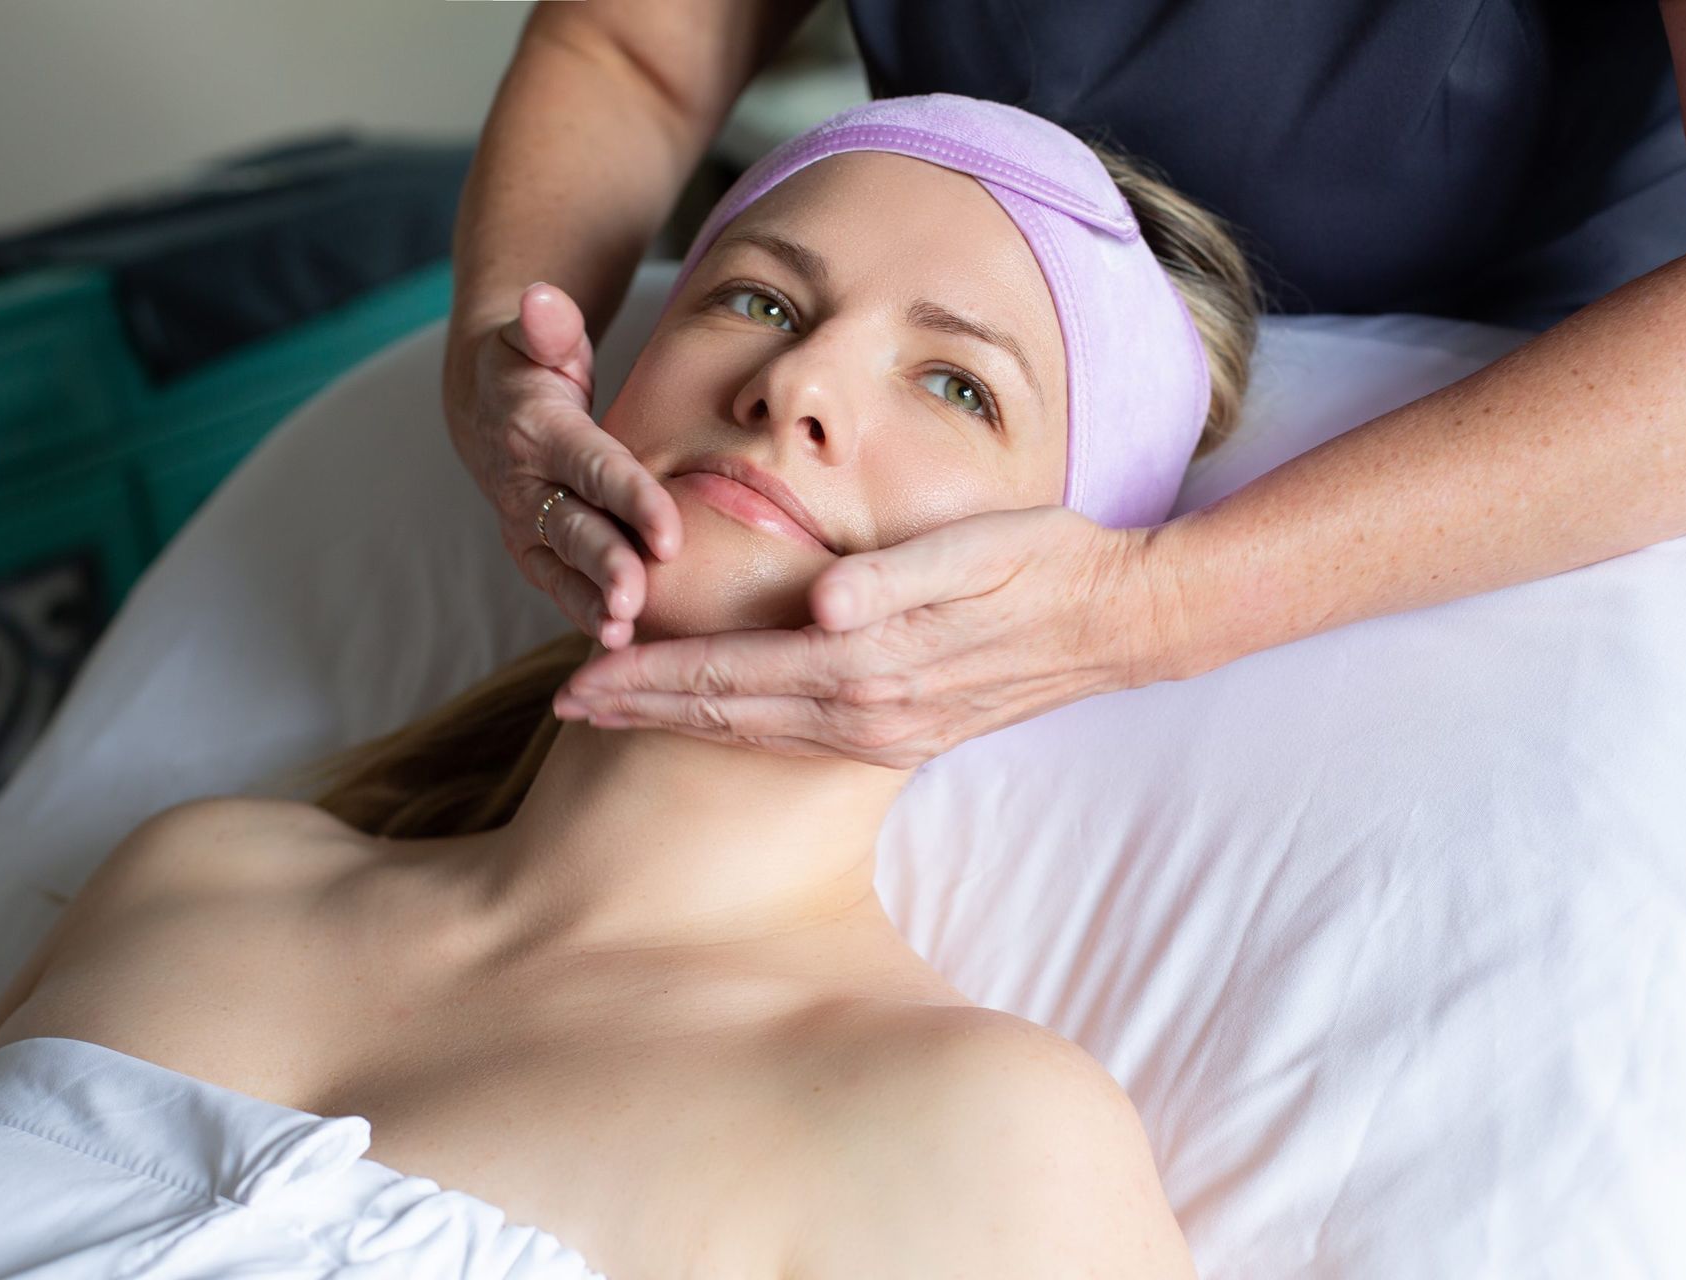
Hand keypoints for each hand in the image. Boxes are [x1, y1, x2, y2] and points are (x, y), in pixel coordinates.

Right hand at [445, 282, 683, 648]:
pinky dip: (586, 618)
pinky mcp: (537, 554)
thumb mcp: (535, 336)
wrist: (487, 405)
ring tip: (625, 633)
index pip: (593, 468)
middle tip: (636, 598)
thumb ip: (545, 325)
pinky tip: (622, 649)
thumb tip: (542, 301)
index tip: (669, 531)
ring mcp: (528, 527)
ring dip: (593, 604)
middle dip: (606, 567)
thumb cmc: (533, 363)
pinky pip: (562, 590)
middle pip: (575, 530)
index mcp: (540, 431)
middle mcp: (527, 486)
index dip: (630, 499)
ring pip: (565, 571)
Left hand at [550, 506, 1197, 765]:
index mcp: (871, 666)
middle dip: (641, 709)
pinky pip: (797, 740)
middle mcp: (870, 713)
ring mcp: (887, 733)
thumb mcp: (976, 550)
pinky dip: (739, 730)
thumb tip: (821, 602)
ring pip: (756, 736)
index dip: (648, 678)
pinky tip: (714, 721)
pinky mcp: (906, 734)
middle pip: (729, 717)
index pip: (732, 676)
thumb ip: (895, 578)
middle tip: (564, 708)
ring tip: (616, 714)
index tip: (577, 678)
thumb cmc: (1044, 564)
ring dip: (680, 723)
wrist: (1121, 620)